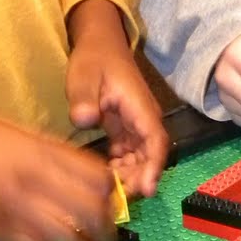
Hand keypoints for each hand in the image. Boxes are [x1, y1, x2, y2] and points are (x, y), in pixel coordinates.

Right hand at [0, 105, 116, 240]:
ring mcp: (14, 211)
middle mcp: (32, 184)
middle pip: (88, 213)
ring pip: (65, 240)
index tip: (113, 200)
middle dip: (105, 228)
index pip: (96, 180)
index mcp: (42, 155)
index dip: (111, 193)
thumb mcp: (25, 134)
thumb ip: (57, 156)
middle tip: (109, 234)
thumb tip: (91, 177)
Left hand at [66, 0, 168, 198]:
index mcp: (140, 106)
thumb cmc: (94, 58)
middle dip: (139, 178)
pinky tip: (105, 177)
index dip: (153, 167)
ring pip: (141, 158)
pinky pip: (129, 155)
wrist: (98, 44)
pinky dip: (121, 168)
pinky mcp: (125, 129)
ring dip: (129, 176)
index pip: (156, 141)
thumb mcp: (84, 75)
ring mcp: (136, 125)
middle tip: (116, 197)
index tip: (145, 189)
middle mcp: (144, 119)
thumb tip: (85, 120)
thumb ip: (84, 98)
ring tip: (108, 190)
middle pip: (151, 156)